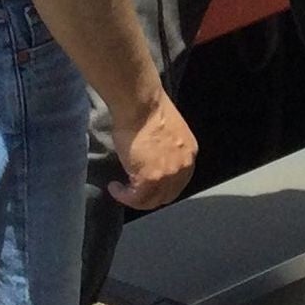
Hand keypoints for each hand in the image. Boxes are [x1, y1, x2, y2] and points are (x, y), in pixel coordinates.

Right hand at [107, 92, 198, 211]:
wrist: (141, 104)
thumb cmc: (147, 111)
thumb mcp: (167, 134)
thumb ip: (165, 152)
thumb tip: (151, 163)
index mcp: (189, 153)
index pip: (178, 182)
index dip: (160, 187)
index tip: (145, 185)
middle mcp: (183, 166)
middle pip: (167, 195)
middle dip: (149, 197)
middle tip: (132, 191)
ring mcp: (168, 174)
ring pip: (151, 201)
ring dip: (134, 198)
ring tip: (120, 189)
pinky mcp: (150, 179)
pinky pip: (136, 198)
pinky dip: (123, 196)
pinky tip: (115, 187)